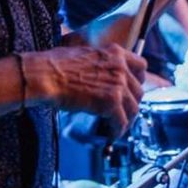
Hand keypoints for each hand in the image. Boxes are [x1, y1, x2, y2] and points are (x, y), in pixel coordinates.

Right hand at [23, 44, 145, 135]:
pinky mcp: (110, 103)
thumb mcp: (83, 53)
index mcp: (114, 53)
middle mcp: (120, 67)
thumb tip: (96, 72)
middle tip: (123, 111)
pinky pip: (121, 121)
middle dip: (131, 103)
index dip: (138, 80)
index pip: (141, 66)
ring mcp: (117, 85)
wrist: (47, 75)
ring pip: (133, 108)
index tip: (132, 88)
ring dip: (127, 119)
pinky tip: (112, 134)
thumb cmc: (55, 64)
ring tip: (118, 126)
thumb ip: (97, 61)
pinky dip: (118, 130)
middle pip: (138, 91)